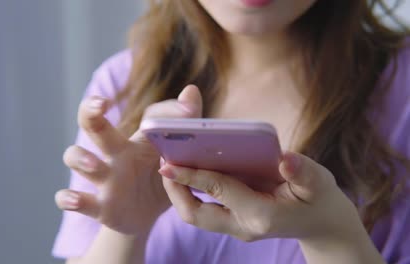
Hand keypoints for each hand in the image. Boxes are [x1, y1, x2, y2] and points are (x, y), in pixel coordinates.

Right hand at [55, 85, 202, 235]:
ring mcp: (104, 178)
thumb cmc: (162, 181)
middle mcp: (116, 154)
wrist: (146, 217)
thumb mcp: (179, 158)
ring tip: (94, 165)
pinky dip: (68, 198)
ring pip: (77, 158)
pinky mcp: (98, 205)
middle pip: (95, 126)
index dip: (167, 111)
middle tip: (99, 105)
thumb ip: (188, 127)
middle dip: (91, 112)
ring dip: (81, 158)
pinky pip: (74, 199)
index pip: (149, 116)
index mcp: (141, 141)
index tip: (187, 109)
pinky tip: (73, 199)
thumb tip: (191, 90)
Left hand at [158, 152, 365, 241]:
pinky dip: (193, 192)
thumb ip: (304, 172)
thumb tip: (285, 159)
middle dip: (175, 191)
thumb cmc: (321, 201)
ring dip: (180, 192)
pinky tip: (190, 169)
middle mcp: (244, 226)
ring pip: (197, 215)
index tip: (168, 163)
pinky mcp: (235, 222)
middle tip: (163, 164)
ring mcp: (238, 227)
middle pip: (196, 215)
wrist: (323, 226)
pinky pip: (205, 209)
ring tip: (170, 163)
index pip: (220, 191)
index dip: (193, 175)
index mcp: (262, 215)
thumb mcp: (320, 183)